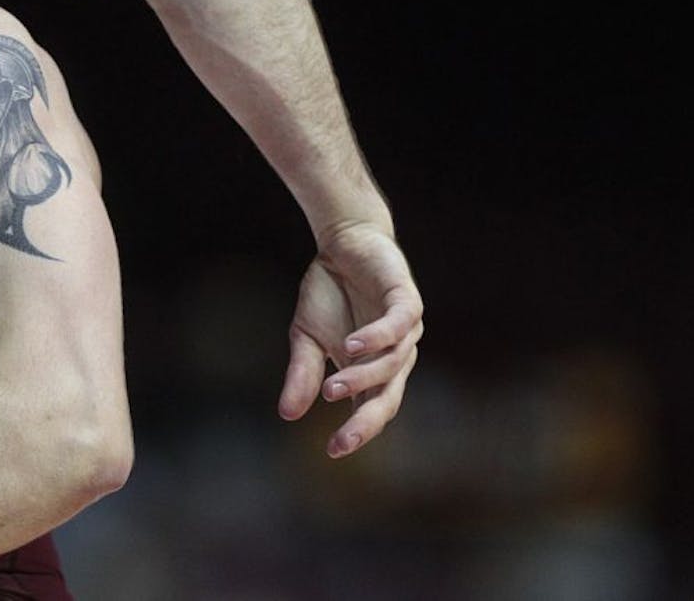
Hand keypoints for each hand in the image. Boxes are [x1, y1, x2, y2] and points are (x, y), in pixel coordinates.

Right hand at [278, 221, 423, 457]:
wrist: (342, 243)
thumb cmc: (329, 293)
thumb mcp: (306, 336)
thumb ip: (302, 373)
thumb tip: (287, 415)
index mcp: (374, 370)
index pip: (371, 408)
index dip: (356, 431)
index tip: (332, 450)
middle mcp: (396, 355)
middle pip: (388, 397)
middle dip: (367, 422)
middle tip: (342, 440)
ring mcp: (405, 329)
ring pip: (391, 364)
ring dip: (361, 378)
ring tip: (330, 389)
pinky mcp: (406, 299)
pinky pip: (397, 324)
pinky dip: (375, 337)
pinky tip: (351, 346)